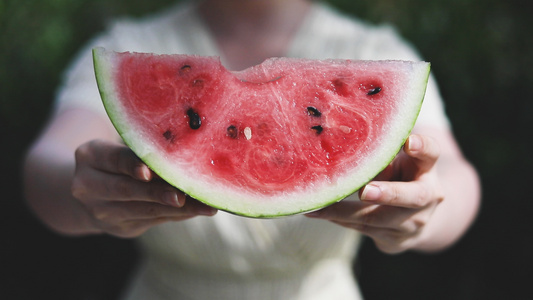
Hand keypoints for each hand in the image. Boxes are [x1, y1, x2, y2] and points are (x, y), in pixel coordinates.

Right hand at [71, 139, 216, 237]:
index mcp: (89, 157)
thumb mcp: (118, 149)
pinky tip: (198, 210)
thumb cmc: (116, 162)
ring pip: (145, 210)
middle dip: (158, 193)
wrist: (91, 195)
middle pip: (128, 190)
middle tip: (184, 194)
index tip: (149, 172)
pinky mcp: (122, 228)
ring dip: (178, 209)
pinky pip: (154, 220)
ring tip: (205, 206)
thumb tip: (183, 153)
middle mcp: (89, 187)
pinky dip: (178, 215)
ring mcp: (104, 212)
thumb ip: (142, 152)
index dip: (132, 166)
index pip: (114, 160)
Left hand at [305, 134, 443, 253]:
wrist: (417, 219)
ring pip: (377, 219)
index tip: (408, 142)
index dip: (422, 147)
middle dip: (387, 194)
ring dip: (344, 212)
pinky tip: (316, 212)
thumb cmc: (400, 177)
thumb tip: (342, 145)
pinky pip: (362, 229)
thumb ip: (380, 156)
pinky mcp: (394, 239)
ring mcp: (411, 223)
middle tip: (365, 191)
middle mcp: (426, 197)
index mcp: (427, 169)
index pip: (431, 154)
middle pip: (412, 196)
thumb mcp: (397, 163)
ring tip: (317, 206)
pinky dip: (337, 219)